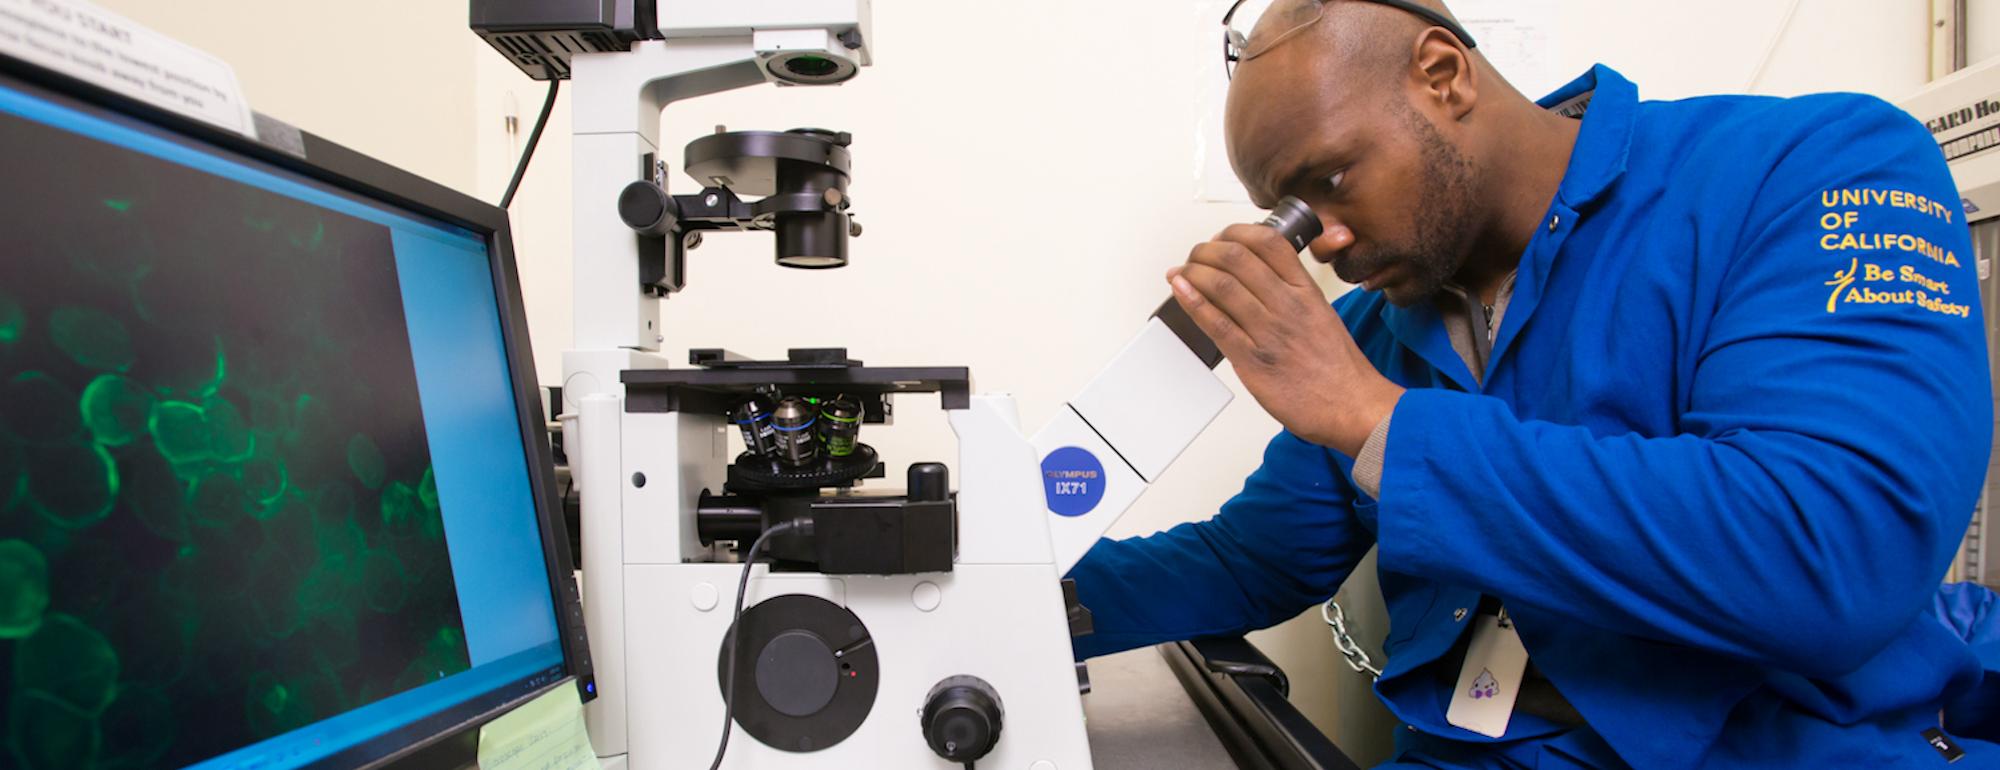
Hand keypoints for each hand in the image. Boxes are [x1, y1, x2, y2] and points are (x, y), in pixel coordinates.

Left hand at [1169, 223, 1403, 455]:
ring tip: (1182, 273)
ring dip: (1192, 273)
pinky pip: (1216, 324)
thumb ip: (1291, 290)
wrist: (1351, 406)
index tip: (1221, 238)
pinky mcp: (1252, 360)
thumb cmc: (1337, 366)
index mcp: (1305, 290)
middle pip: (1236, 257)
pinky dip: (1192, 302)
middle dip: (1205, 250)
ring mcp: (1269, 332)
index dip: (1235, 232)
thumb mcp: (1321, 312)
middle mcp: (1287, 305)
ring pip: (1221, 285)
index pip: (1268, 241)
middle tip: (1196, 256)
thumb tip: (1256, 274)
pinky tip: (1180, 290)